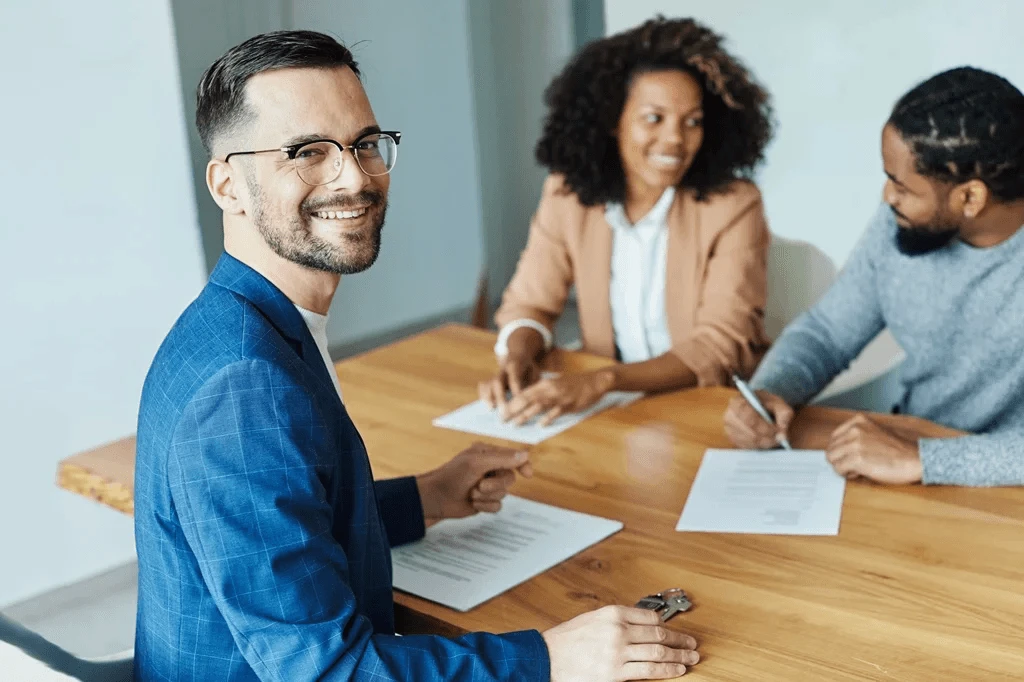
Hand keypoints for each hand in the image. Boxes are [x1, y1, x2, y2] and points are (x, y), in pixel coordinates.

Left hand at [416, 442, 532, 522]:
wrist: (436, 498)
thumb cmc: (452, 476)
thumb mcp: (477, 463)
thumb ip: (502, 459)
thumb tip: (525, 455)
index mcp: (488, 454)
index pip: (513, 457)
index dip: (523, 464)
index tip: (527, 474)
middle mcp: (490, 468)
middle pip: (510, 478)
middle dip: (496, 484)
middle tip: (480, 485)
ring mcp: (488, 485)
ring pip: (504, 493)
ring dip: (487, 496)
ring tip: (472, 493)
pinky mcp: (485, 501)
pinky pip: (497, 506)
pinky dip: (485, 506)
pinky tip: (473, 503)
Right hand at [478, 353, 540, 412]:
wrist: (518, 356)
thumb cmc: (529, 369)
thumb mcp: (535, 371)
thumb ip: (534, 383)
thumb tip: (534, 399)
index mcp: (515, 365)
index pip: (514, 379)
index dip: (516, 391)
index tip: (520, 404)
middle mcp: (503, 369)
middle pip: (497, 382)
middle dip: (499, 397)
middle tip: (504, 412)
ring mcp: (495, 374)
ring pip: (488, 384)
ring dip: (488, 397)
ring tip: (491, 409)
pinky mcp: (490, 379)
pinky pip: (483, 386)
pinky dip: (484, 396)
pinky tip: (488, 407)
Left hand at [501, 370, 615, 426]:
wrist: (594, 381)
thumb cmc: (573, 385)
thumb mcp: (555, 384)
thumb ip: (541, 393)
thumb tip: (526, 404)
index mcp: (544, 383)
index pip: (522, 392)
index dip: (510, 402)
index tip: (500, 410)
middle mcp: (549, 388)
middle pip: (526, 398)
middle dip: (513, 409)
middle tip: (502, 420)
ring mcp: (559, 396)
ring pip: (538, 405)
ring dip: (525, 415)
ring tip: (515, 424)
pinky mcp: (569, 404)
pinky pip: (556, 411)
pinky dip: (547, 418)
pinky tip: (540, 425)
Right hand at [543, 605, 699, 680]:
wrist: (546, 659)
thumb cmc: (564, 640)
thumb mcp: (591, 619)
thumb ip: (615, 620)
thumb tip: (640, 626)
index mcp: (611, 613)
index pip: (650, 618)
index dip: (667, 626)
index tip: (675, 631)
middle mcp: (617, 631)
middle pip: (658, 635)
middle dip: (680, 641)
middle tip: (692, 644)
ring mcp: (617, 653)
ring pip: (658, 654)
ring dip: (678, 657)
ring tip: (690, 659)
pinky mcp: (615, 674)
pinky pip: (647, 672)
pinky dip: (666, 671)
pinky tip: (676, 670)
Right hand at [723, 391, 793, 448]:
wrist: (761, 408)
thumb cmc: (768, 405)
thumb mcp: (779, 404)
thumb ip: (784, 415)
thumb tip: (782, 435)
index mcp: (737, 402)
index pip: (748, 417)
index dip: (764, 427)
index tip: (778, 431)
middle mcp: (729, 417)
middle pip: (750, 433)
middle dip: (767, 437)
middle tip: (780, 438)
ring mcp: (730, 430)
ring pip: (751, 443)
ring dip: (766, 443)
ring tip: (775, 438)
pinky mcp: (734, 441)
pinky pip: (749, 448)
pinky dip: (761, 446)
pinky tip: (767, 440)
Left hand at [826, 415, 922, 483]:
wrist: (916, 460)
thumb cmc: (898, 451)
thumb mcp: (875, 433)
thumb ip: (856, 436)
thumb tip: (838, 448)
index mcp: (858, 420)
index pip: (834, 437)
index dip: (841, 451)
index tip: (851, 456)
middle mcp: (855, 429)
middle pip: (831, 449)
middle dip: (841, 459)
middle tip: (856, 465)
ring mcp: (855, 443)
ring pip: (832, 459)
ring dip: (843, 467)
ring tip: (859, 468)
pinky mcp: (857, 459)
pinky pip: (839, 469)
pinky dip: (848, 474)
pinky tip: (861, 473)